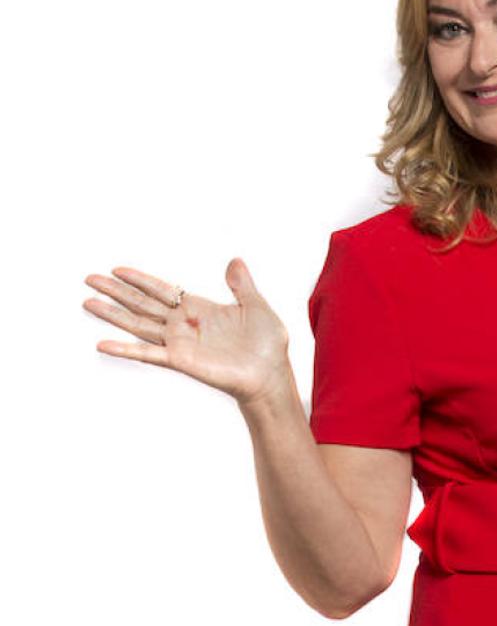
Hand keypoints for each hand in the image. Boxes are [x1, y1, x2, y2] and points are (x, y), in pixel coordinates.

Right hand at [83, 258, 292, 406]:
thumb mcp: (255, 305)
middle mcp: (184, 325)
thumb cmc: (266, 344)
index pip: (163, 290)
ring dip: (113, 314)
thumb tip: (235, 261)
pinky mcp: (181, 360)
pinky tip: (103, 343)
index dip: (141, 280)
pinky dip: (125, 349)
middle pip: (142, 304)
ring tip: (88, 302)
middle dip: (116, 292)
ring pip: (138, 324)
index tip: (118, 270)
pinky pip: (148, 353)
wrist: (270, 372)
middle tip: (90, 279)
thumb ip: (241, 285)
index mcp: (199, 309)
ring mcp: (179, 343)